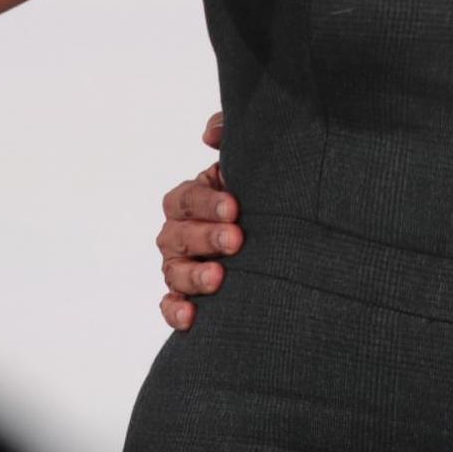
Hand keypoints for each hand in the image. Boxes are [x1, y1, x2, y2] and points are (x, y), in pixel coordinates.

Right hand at [157, 112, 239, 331]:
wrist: (281, 233)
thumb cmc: (259, 194)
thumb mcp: (250, 162)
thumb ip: (230, 137)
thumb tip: (210, 134)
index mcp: (191, 199)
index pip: (186, 198)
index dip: (206, 202)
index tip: (234, 207)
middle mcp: (179, 232)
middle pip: (177, 235)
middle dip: (206, 237)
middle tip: (236, 239)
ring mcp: (181, 265)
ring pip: (173, 271)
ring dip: (193, 276)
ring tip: (219, 278)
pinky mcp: (186, 295)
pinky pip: (171, 304)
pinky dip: (175, 311)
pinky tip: (190, 317)